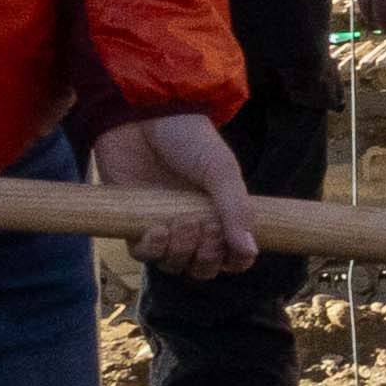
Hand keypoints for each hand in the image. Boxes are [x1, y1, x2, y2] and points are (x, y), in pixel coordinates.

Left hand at [94, 111, 261, 272]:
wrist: (141, 118)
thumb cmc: (187, 138)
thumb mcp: (221, 170)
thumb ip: (237, 210)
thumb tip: (251, 252)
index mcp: (220, 212)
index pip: (232, 256)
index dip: (234, 260)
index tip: (232, 245)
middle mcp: (194, 224)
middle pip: (203, 267)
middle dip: (207, 258)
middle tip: (207, 229)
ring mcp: (163, 225)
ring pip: (174, 264)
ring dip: (182, 252)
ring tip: (183, 222)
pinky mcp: (134, 224)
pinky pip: (145, 255)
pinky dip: (154, 249)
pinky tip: (158, 228)